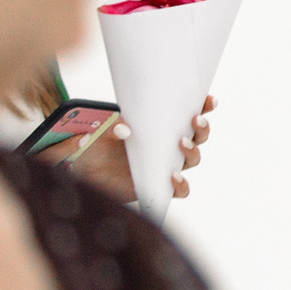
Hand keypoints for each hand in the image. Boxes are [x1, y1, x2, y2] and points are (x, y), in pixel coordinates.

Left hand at [67, 97, 213, 202]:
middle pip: (198, 136)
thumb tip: (125, 130)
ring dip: (193, 151)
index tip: (209, 99)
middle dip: (202, 128)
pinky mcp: (159, 187)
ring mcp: (165, 166)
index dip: (203, 107)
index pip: (185, 114)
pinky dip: (182, 184)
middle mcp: (166, 146)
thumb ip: (107, 127)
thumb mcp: (94, 132)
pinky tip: (173, 177)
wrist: (82, 175)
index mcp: (157, 127)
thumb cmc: (91, 149)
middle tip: (195, 120)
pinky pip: (181, 190)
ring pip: (193, 160)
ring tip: (182, 144)